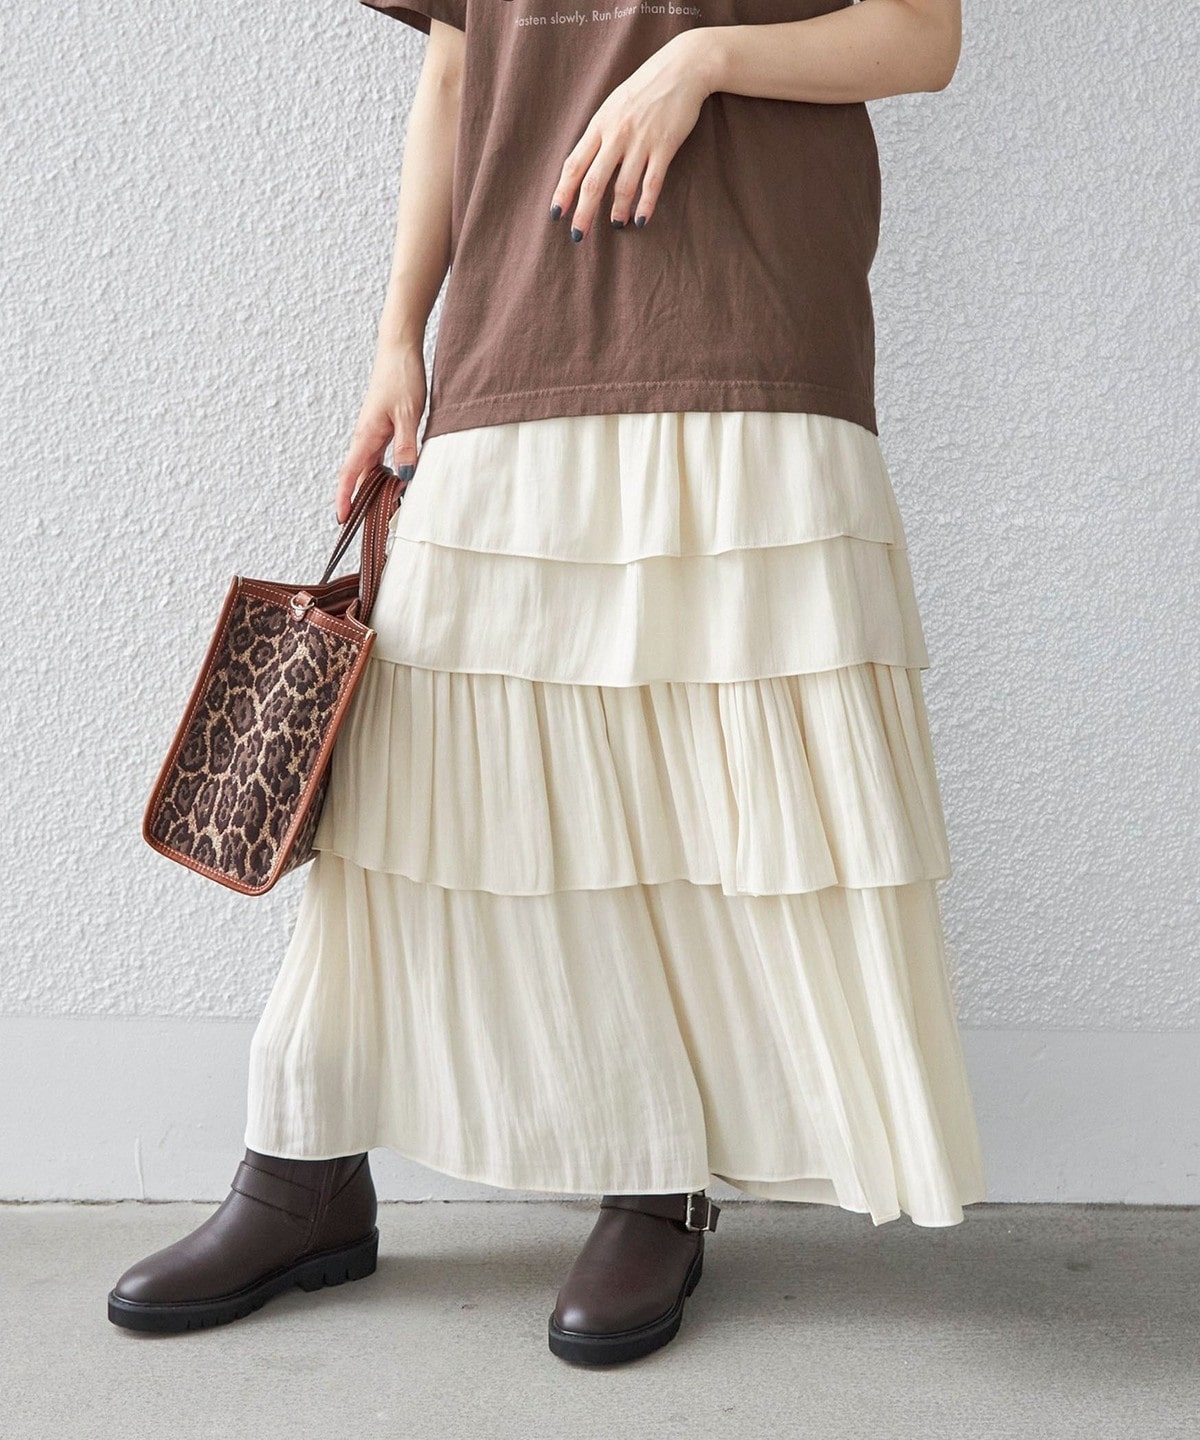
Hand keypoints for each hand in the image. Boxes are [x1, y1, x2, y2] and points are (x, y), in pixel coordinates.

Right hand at [334, 338, 425, 524]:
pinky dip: (383, 474)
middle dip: (360, 502)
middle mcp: (365, 437)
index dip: (345, 498)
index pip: (350, 474)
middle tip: (368, 528)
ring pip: (369, 469)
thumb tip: (405, 475)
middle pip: (359, 477)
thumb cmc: (402, 377)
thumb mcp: (409, 414)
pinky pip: (378, 458)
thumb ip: (406, 446)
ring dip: (373, 489)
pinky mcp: (381, 428)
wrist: (399, 350)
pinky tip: (395, 482)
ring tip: (382, 512)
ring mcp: (372, 433)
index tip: (343, 520)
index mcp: (366, 436)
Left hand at [550, 31, 713, 238]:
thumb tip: (585, 165)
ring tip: (615, 225)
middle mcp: (616, 134)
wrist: (682, 68)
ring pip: (623, 185)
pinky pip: (652, 182)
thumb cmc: (645, 88)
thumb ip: (600, 134)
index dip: (563, 191)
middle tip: (577, 236)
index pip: (574, 164)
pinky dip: (645, 204)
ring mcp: (641, 141)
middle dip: (583, 212)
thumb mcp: (614, 106)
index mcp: (600, 124)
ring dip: (617, 211)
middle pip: (593, 181)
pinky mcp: (665, 145)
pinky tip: (641, 220)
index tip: (555, 214)